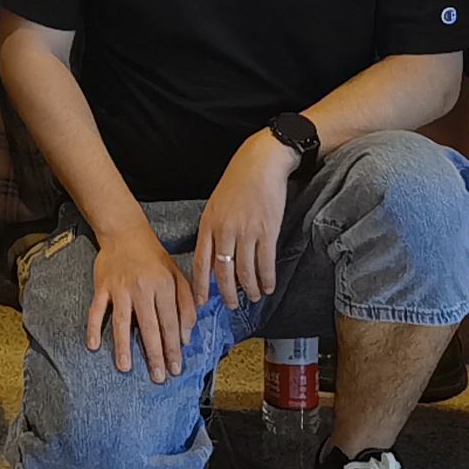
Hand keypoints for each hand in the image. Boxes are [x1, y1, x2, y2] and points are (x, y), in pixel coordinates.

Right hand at [83, 222, 200, 381]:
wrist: (125, 233)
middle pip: (149, 327)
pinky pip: (97, 310)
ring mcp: (120, 289)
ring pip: (123, 322)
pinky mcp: (102, 287)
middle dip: (155, 354)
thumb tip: (186, 336)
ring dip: (124, 346)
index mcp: (164, 286)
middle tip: (158, 377)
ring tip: (126, 368)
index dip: (174, 348)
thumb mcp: (178, 276)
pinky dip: (94, 327)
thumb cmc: (155, 258)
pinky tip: (93, 345)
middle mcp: (142, 289)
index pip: (170, 323)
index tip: (176, 368)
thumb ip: (186, 305)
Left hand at [189, 135, 293, 311]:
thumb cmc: (238, 180)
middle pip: (222, 272)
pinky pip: (265, 263)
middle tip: (231, 305)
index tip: (200, 302)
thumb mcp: (216, 203)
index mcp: (208, 223)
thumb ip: (215, 229)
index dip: (201, 285)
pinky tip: (268, 287)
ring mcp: (246, 231)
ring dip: (250, 289)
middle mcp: (225, 230)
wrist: (261, 162)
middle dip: (226, 293)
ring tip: (253, 297)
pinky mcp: (267, 231)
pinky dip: (267, 279)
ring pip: (245, 271)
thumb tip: (217, 256)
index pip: (201, 261)